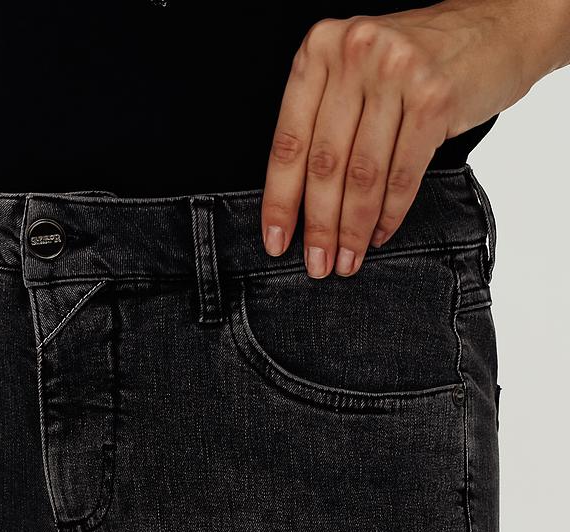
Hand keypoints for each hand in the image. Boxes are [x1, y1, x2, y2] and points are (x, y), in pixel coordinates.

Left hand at [261, 2, 520, 278]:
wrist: (495, 28)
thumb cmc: (417, 60)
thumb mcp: (358, 72)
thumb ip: (326, 117)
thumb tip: (300, 202)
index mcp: (321, 48)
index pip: (290, 140)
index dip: (280, 199)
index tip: (275, 241)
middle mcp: (355, 54)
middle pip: (326, 163)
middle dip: (319, 225)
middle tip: (317, 264)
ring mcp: (397, 74)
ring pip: (363, 175)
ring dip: (353, 229)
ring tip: (347, 261)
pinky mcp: (435, 99)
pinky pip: (403, 175)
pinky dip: (390, 214)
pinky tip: (380, 235)